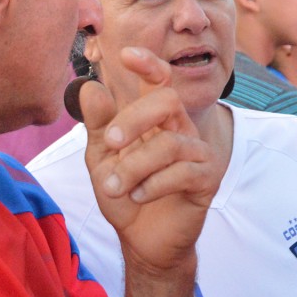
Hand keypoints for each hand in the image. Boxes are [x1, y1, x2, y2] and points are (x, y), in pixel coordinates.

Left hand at [81, 46, 219, 273]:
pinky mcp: (207, 178)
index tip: (126, 55)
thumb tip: (89, 87)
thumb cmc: (125, 194)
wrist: (143, 241)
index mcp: (156, 119)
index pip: (159, 81)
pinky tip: (137, 197)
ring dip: (134, 166)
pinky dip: (152, 185)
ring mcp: (198, 152)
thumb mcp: (102, 159)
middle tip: (110, 142)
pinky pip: (182, 172)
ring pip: (170, 143)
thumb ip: (98, 126)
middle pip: (167, 100)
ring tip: (114, 188)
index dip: (148, 64)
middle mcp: (180, 129)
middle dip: (134, 118)